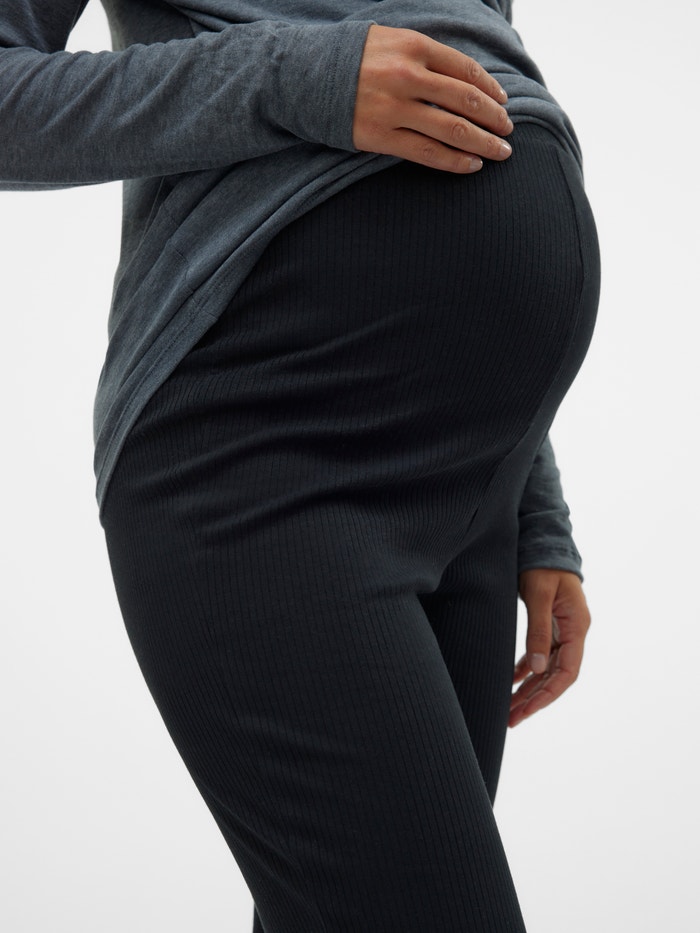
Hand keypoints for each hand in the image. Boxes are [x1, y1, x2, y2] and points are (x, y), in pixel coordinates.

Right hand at [352, 25, 513, 173]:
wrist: (305, 77)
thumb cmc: (353, 59)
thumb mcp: (390, 41)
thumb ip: (425, 56)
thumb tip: (465, 81)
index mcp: (413, 47)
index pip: (465, 70)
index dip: (490, 89)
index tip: (503, 102)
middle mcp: (407, 77)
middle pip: (465, 101)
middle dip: (493, 118)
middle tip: (508, 131)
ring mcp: (394, 109)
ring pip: (452, 129)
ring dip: (482, 143)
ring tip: (500, 152)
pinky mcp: (381, 137)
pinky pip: (427, 152)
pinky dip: (454, 161)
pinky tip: (472, 165)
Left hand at [510, 569, 590, 727]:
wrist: (543, 542)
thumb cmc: (542, 565)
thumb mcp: (538, 595)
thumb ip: (538, 630)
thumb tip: (536, 670)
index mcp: (577, 627)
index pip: (568, 672)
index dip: (548, 695)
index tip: (527, 711)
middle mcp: (573, 633)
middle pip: (556, 677)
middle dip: (535, 700)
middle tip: (511, 719)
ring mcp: (562, 631)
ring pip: (547, 670)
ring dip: (529, 690)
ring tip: (509, 710)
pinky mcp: (549, 626)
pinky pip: (539, 656)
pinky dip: (526, 671)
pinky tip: (512, 683)